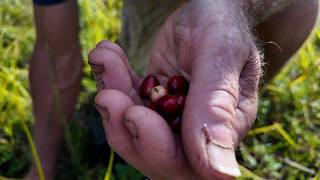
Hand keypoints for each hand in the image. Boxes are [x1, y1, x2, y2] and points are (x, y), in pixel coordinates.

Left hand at [89, 0, 261, 178]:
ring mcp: (171, 117)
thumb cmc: (223, 27)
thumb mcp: (222, 58)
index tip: (135, 113)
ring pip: (131, 128)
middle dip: (124, 125)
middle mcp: (196, 131)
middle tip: (109, 94)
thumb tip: (220, 174)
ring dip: (113, 97)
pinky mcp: (152, 100)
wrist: (211, 10)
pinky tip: (107, 54)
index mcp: (224, 128)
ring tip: (106, 60)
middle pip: (151, 152)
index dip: (156, 147)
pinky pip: (125, 101)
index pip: (189, 162)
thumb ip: (218, 109)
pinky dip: (111, 79)